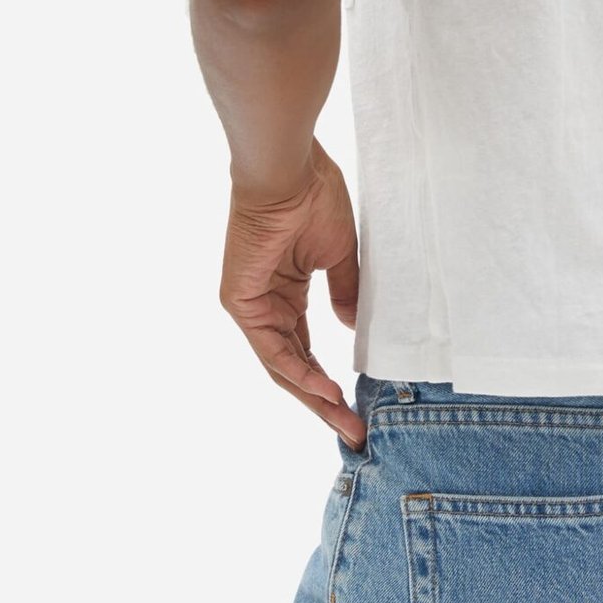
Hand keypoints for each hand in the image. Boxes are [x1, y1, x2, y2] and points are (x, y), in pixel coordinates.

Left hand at [219, 139, 366, 449]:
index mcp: (285, 294)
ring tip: (346, 423)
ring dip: (314, 397)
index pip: (306, 351)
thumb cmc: (314, 198)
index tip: (360, 407)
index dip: (331, 382)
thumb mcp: (340, 256)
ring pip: (282, 366)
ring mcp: (251, 306)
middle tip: (355, 432)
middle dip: (324, 403)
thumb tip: (353, 327)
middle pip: (294, 368)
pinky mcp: (241, 301)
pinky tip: (326, 391)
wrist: (290, 170)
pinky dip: (300, 371)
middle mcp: (264, 306)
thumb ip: (345, 293)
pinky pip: (274, 348)